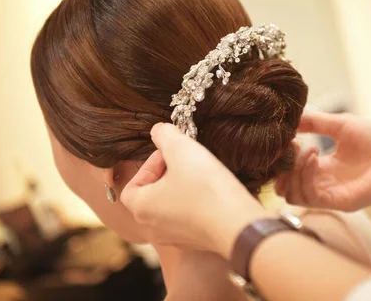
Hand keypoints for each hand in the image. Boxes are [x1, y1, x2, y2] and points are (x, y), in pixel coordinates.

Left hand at [121, 123, 270, 256]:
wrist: (238, 225)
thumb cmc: (205, 188)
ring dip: (182, 187)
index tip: (169, 156)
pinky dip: (196, 203)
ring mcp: (176, 238)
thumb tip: (158, 130)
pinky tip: (213, 191)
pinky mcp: (197, 241)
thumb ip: (165, 135)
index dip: (148, 166)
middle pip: (152, 194)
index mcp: (142, 208)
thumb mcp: (182, 149)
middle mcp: (154, 228)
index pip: (132, 186)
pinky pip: (190, 218)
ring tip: (201, 173)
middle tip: (186, 161)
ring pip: (172, 206)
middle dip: (167, 174)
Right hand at [275, 111, 370, 211]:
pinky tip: (316, 155)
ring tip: (308, 148)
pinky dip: (305, 175)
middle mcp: (325, 184)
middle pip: (287, 188)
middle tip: (292, 147)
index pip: (292, 172)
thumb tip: (290, 117)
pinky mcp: (339, 202)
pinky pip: (309, 196)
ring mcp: (331, 195)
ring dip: (294, 169)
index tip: (290, 138)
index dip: (286, 157)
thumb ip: (314, 121)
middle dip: (283, 168)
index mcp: (326, 169)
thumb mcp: (341, 124)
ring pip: (293, 195)